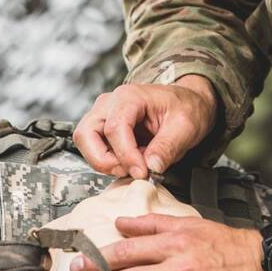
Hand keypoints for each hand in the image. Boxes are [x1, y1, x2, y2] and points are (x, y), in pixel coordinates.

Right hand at [72, 75, 216, 178]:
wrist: (187, 103)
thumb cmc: (185, 108)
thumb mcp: (185, 126)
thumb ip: (167, 147)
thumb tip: (150, 168)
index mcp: (130, 97)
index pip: (114, 128)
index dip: (126, 155)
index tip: (143, 173)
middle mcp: (110, 103)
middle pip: (86, 134)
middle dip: (104, 160)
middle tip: (131, 172)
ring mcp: (103, 114)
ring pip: (84, 141)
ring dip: (104, 162)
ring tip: (133, 165)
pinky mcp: (103, 128)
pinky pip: (93, 148)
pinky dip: (109, 161)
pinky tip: (132, 161)